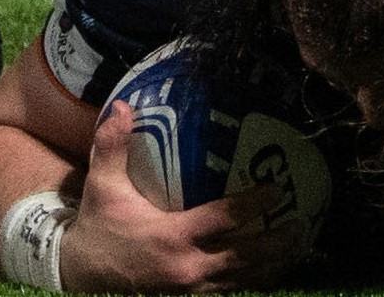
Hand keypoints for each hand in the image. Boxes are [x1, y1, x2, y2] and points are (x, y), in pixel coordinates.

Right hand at [54, 102, 294, 292]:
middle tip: (301, 224)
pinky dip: (252, 282)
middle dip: (276, 243)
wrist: (81, 277)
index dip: (254, 204)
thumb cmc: (100, 228)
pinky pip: (229, 292)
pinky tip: (269, 272)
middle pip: (245, 258)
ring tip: (296, 248)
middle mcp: (188, 268)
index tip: (276, 188)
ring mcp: (190, 291)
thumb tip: (122, 106)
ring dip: (271, 267)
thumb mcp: (102, 186)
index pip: (224, 219)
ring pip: (242, 281)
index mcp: (172, 238)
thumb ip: (112, 146)